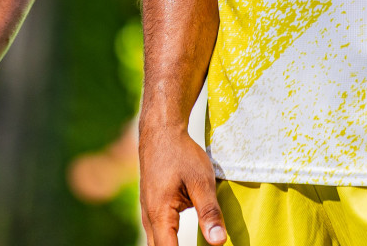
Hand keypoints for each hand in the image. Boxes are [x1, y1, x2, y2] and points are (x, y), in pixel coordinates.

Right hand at [138, 123, 226, 245]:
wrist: (161, 131)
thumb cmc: (181, 154)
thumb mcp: (202, 181)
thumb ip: (209, 212)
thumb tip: (219, 242)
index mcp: (159, 215)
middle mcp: (149, 219)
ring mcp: (148, 214)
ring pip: (157, 243)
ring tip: (198, 243)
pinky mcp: (152, 208)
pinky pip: (158, 233)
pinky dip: (171, 241)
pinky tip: (183, 239)